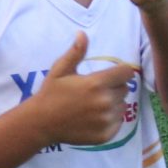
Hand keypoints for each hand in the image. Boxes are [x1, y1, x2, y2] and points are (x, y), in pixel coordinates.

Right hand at [27, 32, 139, 146]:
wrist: (41, 123)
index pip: (126, 73)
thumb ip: (76, 52)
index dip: (120, 72)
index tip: (112, 74)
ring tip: (95, 104)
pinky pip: (118, 122)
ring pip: (123, 106)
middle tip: (97, 91)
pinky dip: (111, 119)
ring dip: (114, 103)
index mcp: (97, 83)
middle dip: (115, 87)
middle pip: (125, 89)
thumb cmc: (51, 93)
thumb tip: (82, 33)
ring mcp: (106, 120)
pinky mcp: (106, 134)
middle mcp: (105, 102)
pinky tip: (95, 117)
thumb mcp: (60, 70)